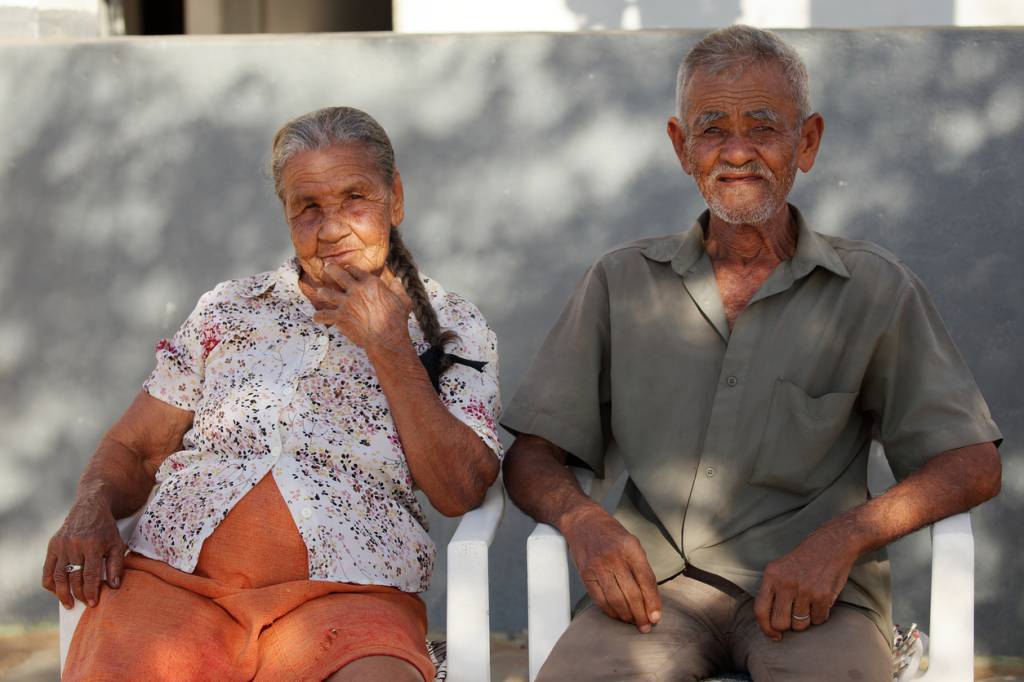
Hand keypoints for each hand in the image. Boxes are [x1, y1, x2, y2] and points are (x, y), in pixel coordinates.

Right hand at [42, 498, 125, 608]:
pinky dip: (50, 583)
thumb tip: (114, 587)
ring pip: (59, 576)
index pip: (90, 575)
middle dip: (79, 594)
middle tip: (85, 604)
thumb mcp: (117, 544)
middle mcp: (75, 545)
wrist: (90, 507)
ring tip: (69, 604)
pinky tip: (57, 592)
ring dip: (62, 593)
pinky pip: (47, 569)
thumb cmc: (106, 529)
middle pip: (74, 577)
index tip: (93, 603)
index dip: (91, 591)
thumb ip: (116, 565)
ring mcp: (61, 545)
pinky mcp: (52, 545)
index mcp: (93, 545)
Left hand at [310, 264, 412, 350]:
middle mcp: (356, 290)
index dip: (351, 269)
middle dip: (332, 270)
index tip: (347, 269)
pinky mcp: (340, 317)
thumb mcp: (403, 301)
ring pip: (328, 293)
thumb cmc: (396, 320)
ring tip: (319, 291)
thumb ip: (398, 289)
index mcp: (371, 283)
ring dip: (323, 292)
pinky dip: (319, 317)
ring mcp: (346, 303)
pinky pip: (325, 315)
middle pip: (339, 275)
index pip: (356, 271)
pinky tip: (316, 317)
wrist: (386, 337)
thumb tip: (396, 280)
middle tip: (327, 267)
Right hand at [562, 504, 661, 632]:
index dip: (652, 602)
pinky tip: (618, 615)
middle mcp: (614, 557)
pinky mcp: (585, 574)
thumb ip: (641, 567)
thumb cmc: (611, 534)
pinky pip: (600, 600)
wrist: (583, 522)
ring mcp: (598, 566)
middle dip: (640, 614)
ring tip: (633, 622)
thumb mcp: (632, 543)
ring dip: (626, 616)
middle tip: (646, 626)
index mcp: (631, 547)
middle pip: (631, 594)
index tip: (656, 617)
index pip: (646, 580)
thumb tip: (650, 599)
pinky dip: (611, 612)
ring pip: (616, 600)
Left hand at [753, 531, 855, 639]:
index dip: (765, 628)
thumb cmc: (804, 560)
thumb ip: (772, 591)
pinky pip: (818, 620)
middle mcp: (785, 583)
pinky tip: (821, 600)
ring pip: (800, 625)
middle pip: (780, 623)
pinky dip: (820, 615)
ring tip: (809, 603)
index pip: (760, 610)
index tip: (774, 636)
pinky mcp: (822, 595)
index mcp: (771, 576)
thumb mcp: (780, 568)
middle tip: (795, 616)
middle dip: (788, 626)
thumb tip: (768, 624)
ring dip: (805, 620)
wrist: (833, 543)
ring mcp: (804, 590)